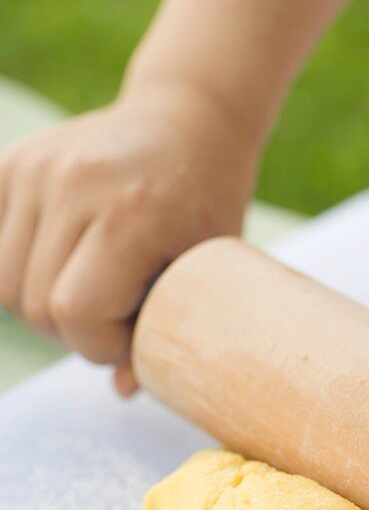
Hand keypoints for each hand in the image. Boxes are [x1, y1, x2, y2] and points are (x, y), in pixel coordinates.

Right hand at [0, 81, 254, 394]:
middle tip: (117, 315)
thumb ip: (168, 331)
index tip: (138, 332)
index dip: (104, 343)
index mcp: (130, 214)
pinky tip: (53, 267)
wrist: (190, 119)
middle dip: (76, 331)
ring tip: (89, 290)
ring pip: (4, 285)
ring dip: (43, 307)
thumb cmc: (208, 203)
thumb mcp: (208, 268)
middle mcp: (73, 183)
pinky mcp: (13, 163)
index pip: (76, 313)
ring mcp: (36, 167)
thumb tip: (122, 389)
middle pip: (35, 306)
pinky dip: (13, 270)